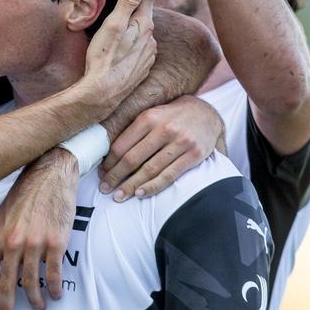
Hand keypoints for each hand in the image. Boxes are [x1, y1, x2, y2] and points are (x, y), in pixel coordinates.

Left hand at [0, 148, 77, 309]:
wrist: (50, 175)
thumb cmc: (24, 195)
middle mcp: (13, 243)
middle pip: (6, 284)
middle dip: (6, 307)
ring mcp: (35, 243)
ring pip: (31, 283)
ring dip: (34, 300)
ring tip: (37, 307)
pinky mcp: (56, 242)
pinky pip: (53, 273)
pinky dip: (53, 288)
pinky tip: (54, 295)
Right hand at [80, 0, 156, 117]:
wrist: (102, 93)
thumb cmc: (103, 58)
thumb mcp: (112, 24)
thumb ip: (129, 1)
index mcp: (145, 26)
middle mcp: (151, 40)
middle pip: (144, 18)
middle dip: (133, 13)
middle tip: (115, 12)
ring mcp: (148, 56)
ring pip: (142, 36)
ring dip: (132, 32)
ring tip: (114, 35)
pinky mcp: (142, 69)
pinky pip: (139, 52)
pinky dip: (131, 48)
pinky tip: (118, 53)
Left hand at [99, 95, 223, 201]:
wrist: (208, 113)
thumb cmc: (172, 116)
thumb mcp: (152, 114)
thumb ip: (134, 130)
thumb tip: (108, 154)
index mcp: (149, 117)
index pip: (122, 145)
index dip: (109, 162)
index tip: (101, 174)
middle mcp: (164, 129)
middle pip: (132, 159)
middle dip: (115, 177)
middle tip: (105, 189)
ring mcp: (181, 142)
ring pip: (149, 170)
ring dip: (131, 186)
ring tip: (118, 196)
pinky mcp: (194, 154)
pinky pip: (169, 175)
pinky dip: (153, 187)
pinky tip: (140, 194)